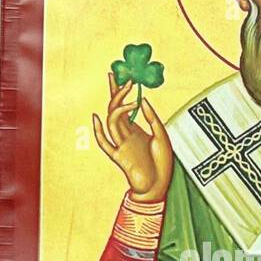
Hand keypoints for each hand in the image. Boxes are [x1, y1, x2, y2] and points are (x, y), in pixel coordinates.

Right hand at [92, 73, 173, 203]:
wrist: (159, 186)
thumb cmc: (163, 163)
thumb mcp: (162, 135)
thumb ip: (152, 118)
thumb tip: (142, 99)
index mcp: (135, 130)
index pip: (124, 106)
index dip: (120, 91)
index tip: (120, 75)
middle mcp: (126, 135)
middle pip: (115, 109)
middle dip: (115, 92)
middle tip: (117, 76)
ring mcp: (121, 145)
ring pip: (112, 121)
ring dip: (117, 106)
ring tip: (127, 93)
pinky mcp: (118, 157)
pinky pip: (105, 143)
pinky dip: (99, 131)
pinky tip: (97, 118)